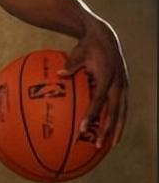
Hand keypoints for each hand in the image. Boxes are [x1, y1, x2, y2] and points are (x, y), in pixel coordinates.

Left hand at [58, 21, 128, 148]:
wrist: (106, 37)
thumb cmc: (88, 45)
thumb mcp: (78, 52)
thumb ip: (71, 65)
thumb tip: (59, 74)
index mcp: (107, 78)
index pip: (99, 101)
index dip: (92, 116)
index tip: (83, 129)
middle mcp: (118, 84)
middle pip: (115, 112)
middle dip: (108, 130)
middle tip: (99, 145)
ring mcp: (123, 86)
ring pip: (122, 112)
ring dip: (117, 129)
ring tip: (111, 145)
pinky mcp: (124, 87)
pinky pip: (122, 107)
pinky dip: (118, 119)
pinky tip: (113, 130)